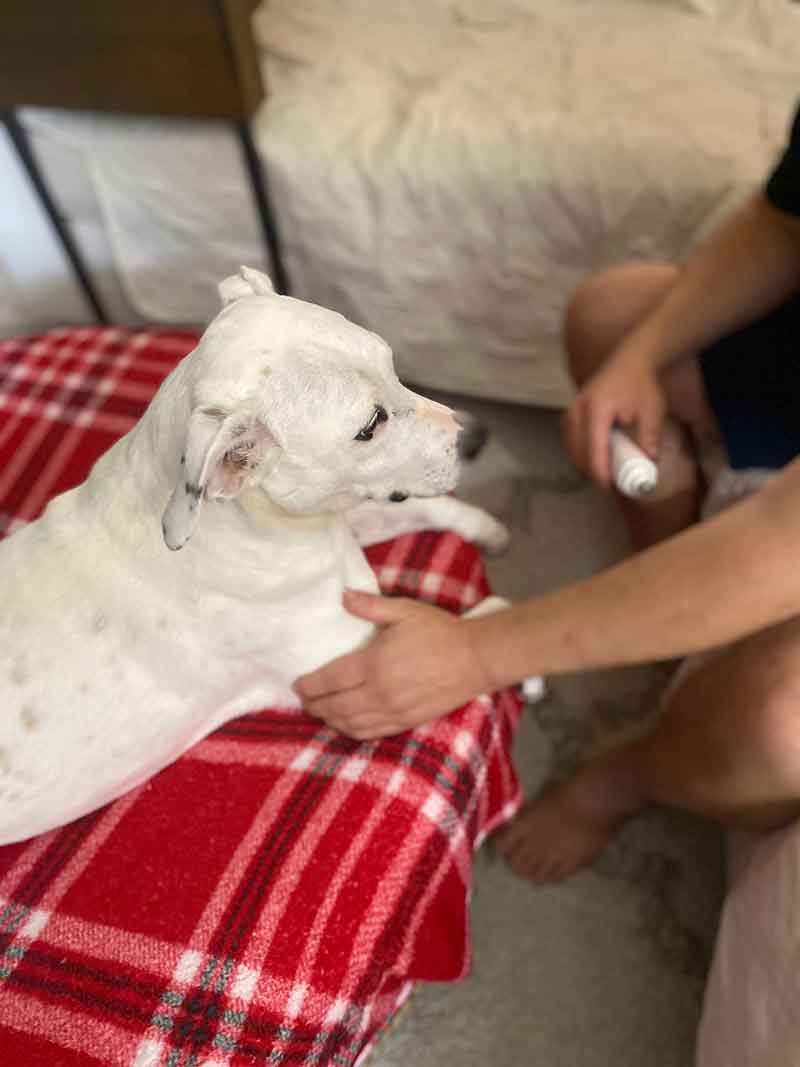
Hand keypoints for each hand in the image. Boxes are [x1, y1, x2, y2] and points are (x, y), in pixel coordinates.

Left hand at [293, 590, 494, 738]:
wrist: (475, 659)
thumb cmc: (440, 632)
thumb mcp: (405, 610)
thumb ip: (371, 605)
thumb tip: (343, 597)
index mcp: (375, 663)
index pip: (330, 680)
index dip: (309, 685)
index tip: (297, 684)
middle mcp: (380, 692)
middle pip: (335, 706)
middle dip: (314, 705)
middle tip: (304, 699)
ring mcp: (393, 711)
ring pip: (350, 724)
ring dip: (330, 720)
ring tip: (320, 712)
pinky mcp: (406, 722)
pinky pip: (371, 733)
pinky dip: (352, 731)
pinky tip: (346, 724)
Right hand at [563, 352, 665, 487]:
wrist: (630, 362)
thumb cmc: (641, 385)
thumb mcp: (652, 409)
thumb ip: (650, 435)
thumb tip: (650, 462)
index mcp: (598, 408)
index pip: (594, 448)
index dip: (600, 471)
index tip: (609, 487)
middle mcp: (579, 408)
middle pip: (579, 450)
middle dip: (592, 470)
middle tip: (610, 483)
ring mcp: (571, 409)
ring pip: (571, 446)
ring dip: (584, 462)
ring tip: (603, 472)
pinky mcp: (570, 411)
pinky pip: (570, 438)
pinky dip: (579, 451)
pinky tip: (592, 458)